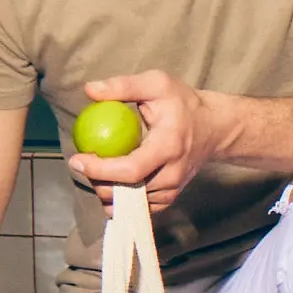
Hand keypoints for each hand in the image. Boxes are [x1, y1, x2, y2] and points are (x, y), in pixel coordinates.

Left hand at [70, 72, 218, 209]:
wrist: (215, 128)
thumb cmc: (183, 104)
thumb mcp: (157, 84)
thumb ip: (124, 86)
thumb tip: (90, 90)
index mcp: (168, 146)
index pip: (131, 170)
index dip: (100, 169)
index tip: (77, 159)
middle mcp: (172, 173)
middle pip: (126, 191)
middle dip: (97, 181)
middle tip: (84, 162)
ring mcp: (172, 189)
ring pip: (129, 203)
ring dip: (106, 190)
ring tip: (98, 169)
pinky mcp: (170, 197)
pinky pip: (139, 208)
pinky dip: (120, 200)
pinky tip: (111, 183)